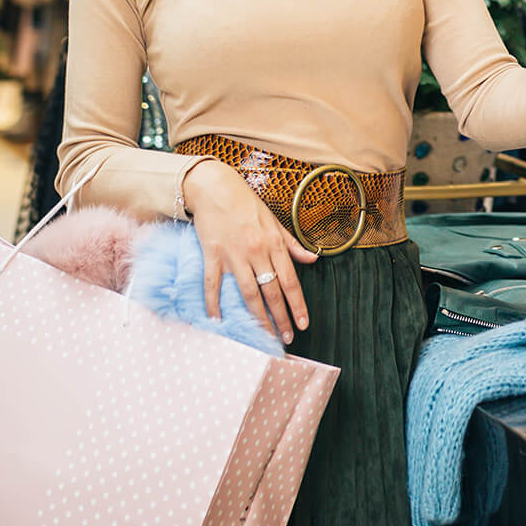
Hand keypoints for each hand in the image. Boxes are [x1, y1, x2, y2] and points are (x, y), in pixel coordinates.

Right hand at [182, 161, 318, 344]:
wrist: (215, 187)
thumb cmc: (246, 204)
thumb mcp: (275, 221)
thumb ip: (292, 244)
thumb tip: (313, 259)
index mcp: (274, 243)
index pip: (290, 281)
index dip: (298, 305)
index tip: (303, 324)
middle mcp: (256, 251)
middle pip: (271, 292)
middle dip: (281, 318)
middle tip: (286, 338)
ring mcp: (233, 255)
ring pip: (248, 293)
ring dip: (257, 318)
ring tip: (264, 336)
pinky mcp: (212, 254)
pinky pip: (213, 284)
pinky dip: (214, 304)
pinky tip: (218, 320)